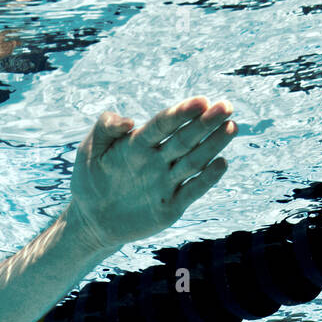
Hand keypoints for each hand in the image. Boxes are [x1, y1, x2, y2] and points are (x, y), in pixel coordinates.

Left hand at [67, 96, 235, 250]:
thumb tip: (129, 121)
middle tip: (226, 107)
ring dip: (213, 144)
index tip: (202, 101)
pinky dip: (207, 179)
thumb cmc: (89, 179)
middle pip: (185, 138)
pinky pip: (192, 190)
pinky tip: (221, 163)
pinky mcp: (171, 206)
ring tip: (232, 127)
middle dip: (206, 123)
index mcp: (139, 142)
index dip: (181, 113)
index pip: (164, 123)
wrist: (91, 220)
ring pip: (194, 161)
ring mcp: (166, 182)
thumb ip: (105, 127)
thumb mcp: (90, 149)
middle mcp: (157, 159)